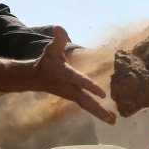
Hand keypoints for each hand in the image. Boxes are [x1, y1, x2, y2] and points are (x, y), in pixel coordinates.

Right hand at [0, 26, 116, 124]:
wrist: (35, 78)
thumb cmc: (46, 61)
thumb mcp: (51, 48)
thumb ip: (58, 39)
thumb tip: (58, 27)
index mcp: (65, 74)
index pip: (79, 80)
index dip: (89, 86)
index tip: (102, 94)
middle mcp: (69, 87)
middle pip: (85, 100)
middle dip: (97, 109)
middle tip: (111, 118)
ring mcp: (71, 95)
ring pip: (86, 106)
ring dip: (99, 114)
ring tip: (113, 121)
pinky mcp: (74, 98)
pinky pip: (86, 106)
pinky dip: (96, 112)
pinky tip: (109, 117)